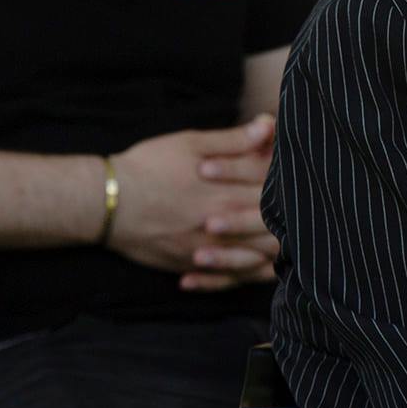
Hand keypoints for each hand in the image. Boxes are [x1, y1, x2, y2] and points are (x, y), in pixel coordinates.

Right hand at [108, 116, 279, 288]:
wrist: (106, 202)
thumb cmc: (147, 167)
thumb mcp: (190, 143)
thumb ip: (233, 140)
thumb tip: (268, 126)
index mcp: (227, 194)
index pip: (273, 196)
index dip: (287, 187)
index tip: (293, 179)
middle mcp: (223, 229)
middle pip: (271, 232)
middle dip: (288, 224)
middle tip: (299, 216)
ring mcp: (207, 252)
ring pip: (255, 262)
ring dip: (273, 253)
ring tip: (285, 244)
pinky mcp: (190, 266)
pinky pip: (226, 281)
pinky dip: (242, 276)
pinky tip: (252, 268)